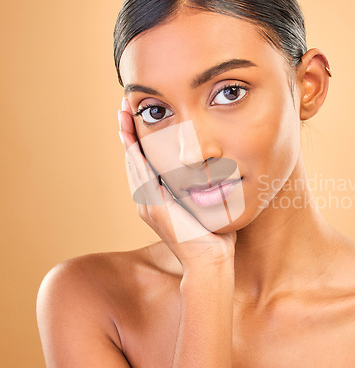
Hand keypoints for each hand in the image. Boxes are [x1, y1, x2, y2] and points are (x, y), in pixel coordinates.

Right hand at [118, 98, 236, 270]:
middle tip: (126, 105)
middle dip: (130, 131)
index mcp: (158, 200)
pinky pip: (140, 172)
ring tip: (124, 111)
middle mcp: (147, 201)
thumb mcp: (206, 206)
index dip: (141, 139)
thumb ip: (204, 190)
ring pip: (133, 161)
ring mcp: (147, 204)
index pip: (146, 163)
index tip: (141, 117)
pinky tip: (130, 132)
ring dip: (127, 135)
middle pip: (134, 158)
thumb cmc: (214, 238)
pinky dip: (134, 151)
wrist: (211, 262)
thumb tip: (217, 174)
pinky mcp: (152, 206)